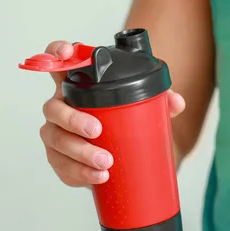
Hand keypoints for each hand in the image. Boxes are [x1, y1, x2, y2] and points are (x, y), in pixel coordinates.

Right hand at [39, 40, 185, 186]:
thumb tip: (176, 102)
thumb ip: (161, 102)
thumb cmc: (126, 124)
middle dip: (73, 119)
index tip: (65, 54)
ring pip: (56, 139)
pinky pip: (62, 166)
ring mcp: (57, 135)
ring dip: (80, 151)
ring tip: (105, 161)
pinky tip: (99, 177)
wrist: (126, 159)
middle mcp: (61, 108)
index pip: (60, 64)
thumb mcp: (145, 110)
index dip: (56, 53)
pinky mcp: (60, 160)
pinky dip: (81, 173)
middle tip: (96, 130)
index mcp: (78, 88)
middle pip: (53, 108)